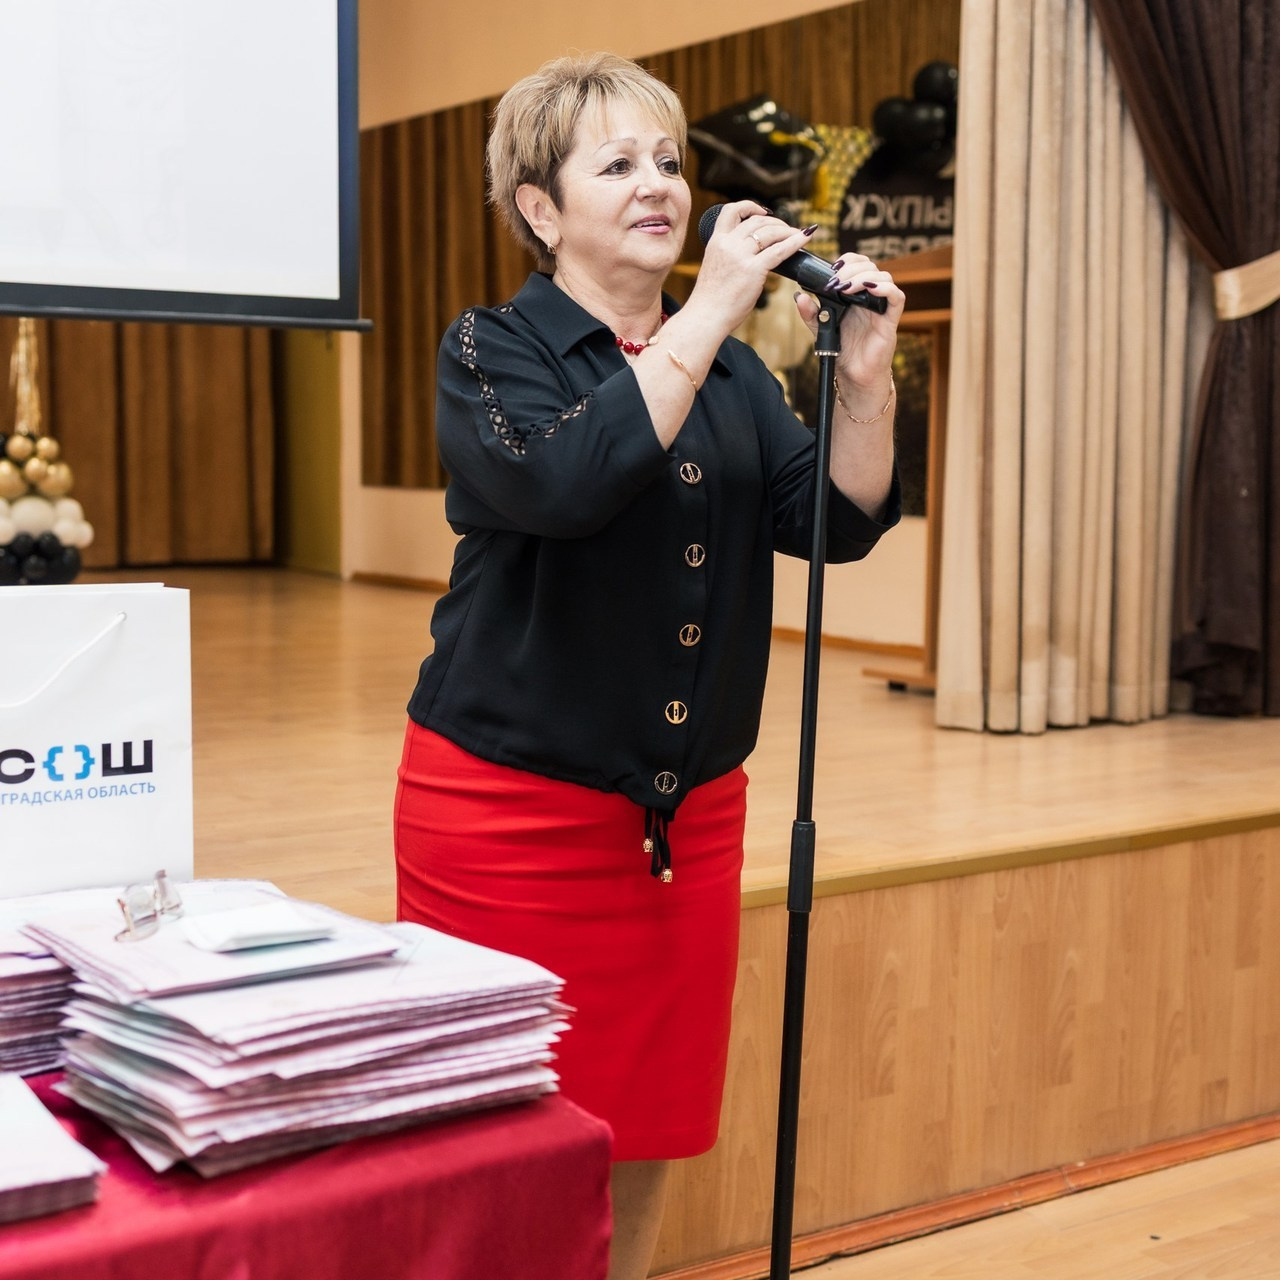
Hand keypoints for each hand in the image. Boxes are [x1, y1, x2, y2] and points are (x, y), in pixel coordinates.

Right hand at [689, 201, 818, 336]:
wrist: (706, 316)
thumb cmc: (711, 299)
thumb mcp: (715, 267)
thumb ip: (730, 256)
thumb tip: (751, 255)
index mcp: (715, 242)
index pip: (731, 211)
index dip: (749, 206)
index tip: (763, 212)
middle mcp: (727, 244)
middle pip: (756, 221)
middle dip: (775, 222)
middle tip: (786, 229)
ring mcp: (740, 256)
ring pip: (770, 232)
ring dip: (787, 230)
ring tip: (797, 234)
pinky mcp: (753, 269)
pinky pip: (780, 250)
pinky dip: (795, 241)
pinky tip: (806, 237)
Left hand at [793, 252, 903, 393]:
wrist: (854, 375)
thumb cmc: (842, 351)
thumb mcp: (820, 328)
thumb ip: (810, 312)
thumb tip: (799, 296)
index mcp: (855, 295)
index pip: (858, 265)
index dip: (847, 261)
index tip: (832, 269)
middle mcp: (870, 297)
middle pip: (870, 267)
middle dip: (852, 268)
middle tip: (836, 280)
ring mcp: (882, 307)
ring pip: (884, 277)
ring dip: (864, 277)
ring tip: (846, 287)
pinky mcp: (890, 320)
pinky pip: (896, 297)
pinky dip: (885, 288)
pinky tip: (870, 289)